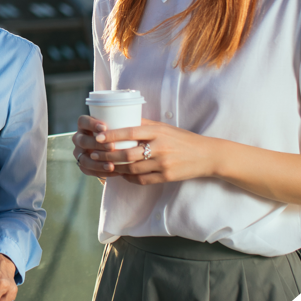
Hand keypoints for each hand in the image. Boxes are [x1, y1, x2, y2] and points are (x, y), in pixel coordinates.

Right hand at [72, 115, 124, 179]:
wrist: (115, 149)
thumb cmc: (119, 133)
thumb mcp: (119, 126)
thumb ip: (123, 122)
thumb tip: (136, 119)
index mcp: (84, 125)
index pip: (83, 121)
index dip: (91, 124)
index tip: (105, 127)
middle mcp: (79, 138)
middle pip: (82, 140)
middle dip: (96, 144)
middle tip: (111, 146)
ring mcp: (79, 152)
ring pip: (83, 158)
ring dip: (97, 162)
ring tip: (112, 165)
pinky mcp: (83, 164)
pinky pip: (88, 170)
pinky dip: (100, 172)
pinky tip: (112, 171)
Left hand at [80, 117, 216, 184]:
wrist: (206, 155)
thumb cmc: (183, 139)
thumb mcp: (165, 127)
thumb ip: (145, 125)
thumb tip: (123, 119)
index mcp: (158, 132)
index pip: (130, 132)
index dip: (112, 135)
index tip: (98, 136)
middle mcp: (160, 148)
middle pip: (128, 154)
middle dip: (108, 155)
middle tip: (94, 154)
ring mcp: (163, 164)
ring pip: (132, 169)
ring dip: (116, 168)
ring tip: (104, 164)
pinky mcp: (166, 177)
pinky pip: (142, 180)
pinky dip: (129, 178)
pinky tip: (122, 175)